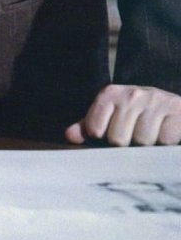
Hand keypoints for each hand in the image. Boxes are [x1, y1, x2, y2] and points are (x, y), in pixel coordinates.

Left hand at [66, 83, 180, 145]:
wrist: (175, 106)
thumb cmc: (138, 114)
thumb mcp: (111, 115)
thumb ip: (89, 126)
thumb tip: (70, 137)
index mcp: (110, 94)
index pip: (94, 130)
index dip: (103, 140)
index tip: (112, 135)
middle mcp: (132, 94)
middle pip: (118, 139)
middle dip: (127, 145)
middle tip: (136, 136)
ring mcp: (156, 101)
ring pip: (142, 141)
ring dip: (147, 146)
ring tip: (152, 134)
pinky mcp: (178, 112)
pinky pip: (165, 141)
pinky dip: (165, 143)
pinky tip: (166, 133)